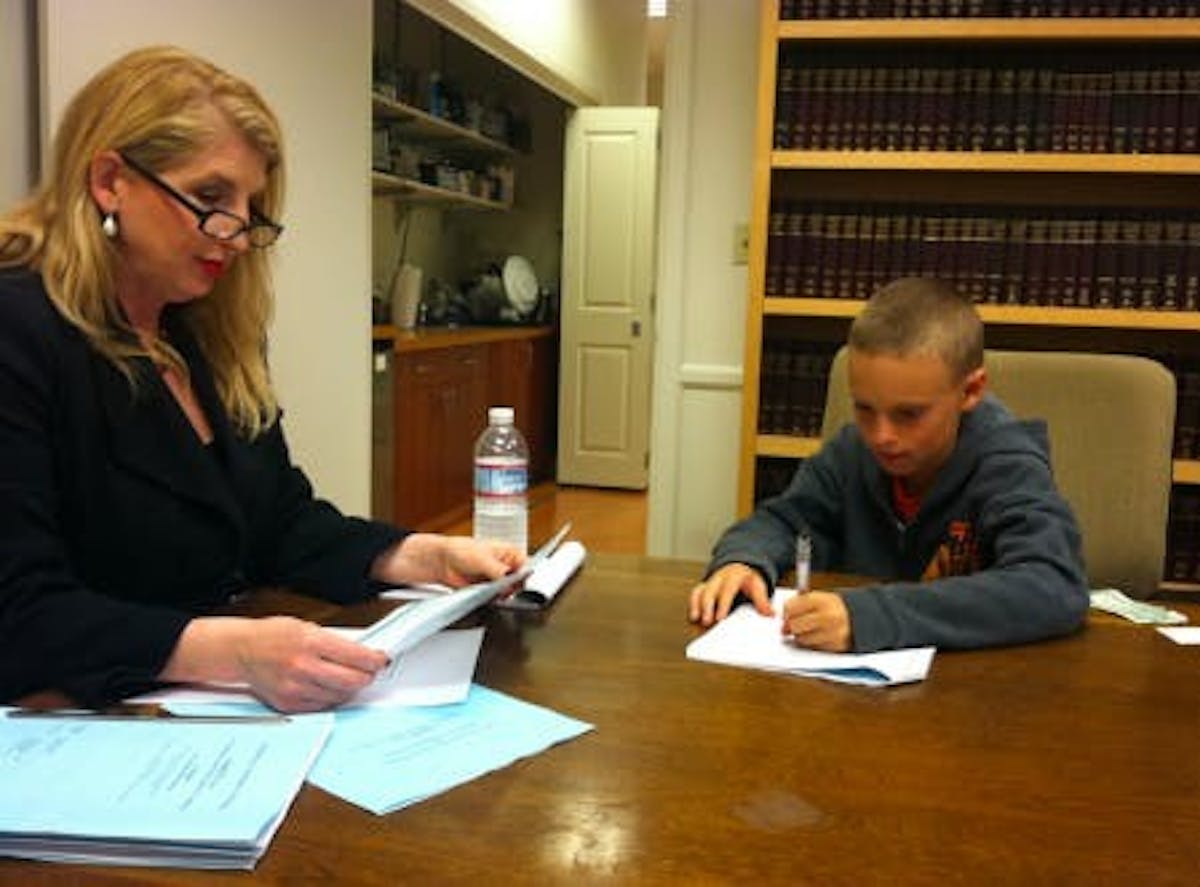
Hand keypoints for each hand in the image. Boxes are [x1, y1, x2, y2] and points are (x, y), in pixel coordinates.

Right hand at [162, 616, 389, 712]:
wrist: (241, 650)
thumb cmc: (272, 635)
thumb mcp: (306, 626)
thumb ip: (334, 641)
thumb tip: (361, 653)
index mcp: (310, 642)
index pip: (357, 657)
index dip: (375, 660)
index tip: (380, 660)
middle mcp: (303, 667)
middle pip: (353, 681)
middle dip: (367, 676)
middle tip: (369, 671)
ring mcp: (296, 688)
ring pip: (340, 695)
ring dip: (349, 688)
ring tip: (347, 677)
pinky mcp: (289, 703)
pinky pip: (323, 706)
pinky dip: (331, 697)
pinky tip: (328, 687)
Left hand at [371, 533, 525, 586]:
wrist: (441, 562)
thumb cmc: (459, 550)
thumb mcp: (484, 559)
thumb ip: (500, 572)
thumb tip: (510, 582)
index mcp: (509, 553)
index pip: (526, 567)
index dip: (527, 578)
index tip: (524, 587)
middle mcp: (504, 566)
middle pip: (518, 582)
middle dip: (514, 589)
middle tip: (507, 592)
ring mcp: (495, 579)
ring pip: (507, 592)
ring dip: (502, 596)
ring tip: (494, 593)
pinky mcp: (486, 590)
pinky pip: (495, 599)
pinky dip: (493, 600)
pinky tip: (489, 598)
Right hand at [688, 563, 771, 626]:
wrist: (740, 568)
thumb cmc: (748, 579)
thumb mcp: (758, 586)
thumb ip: (762, 600)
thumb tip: (770, 613)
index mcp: (734, 576)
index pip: (727, 589)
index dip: (723, 604)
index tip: (720, 617)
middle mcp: (720, 578)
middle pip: (710, 591)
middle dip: (707, 606)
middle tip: (707, 621)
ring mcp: (711, 582)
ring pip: (701, 591)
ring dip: (698, 605)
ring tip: (697, 618)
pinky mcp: (705, 587)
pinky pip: (696, 593)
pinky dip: (693, 603)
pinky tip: (694, 615)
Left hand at [781, 591, 850, 652]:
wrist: (861, 616)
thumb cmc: (832, 607)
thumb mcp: (820, 598)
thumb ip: (800, 603)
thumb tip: (782, 619)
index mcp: (822, 600)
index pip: (790, 607)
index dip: (786, 612)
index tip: (787, 613)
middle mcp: (828, 617)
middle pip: (794, 625)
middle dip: (790, 626)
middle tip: (792, 625)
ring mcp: (833, 633)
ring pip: (801, 639)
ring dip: (800, 636)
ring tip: (807, 630)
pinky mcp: (836, 646)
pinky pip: (813, 648)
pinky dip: (811, 644)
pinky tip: (816, 637)